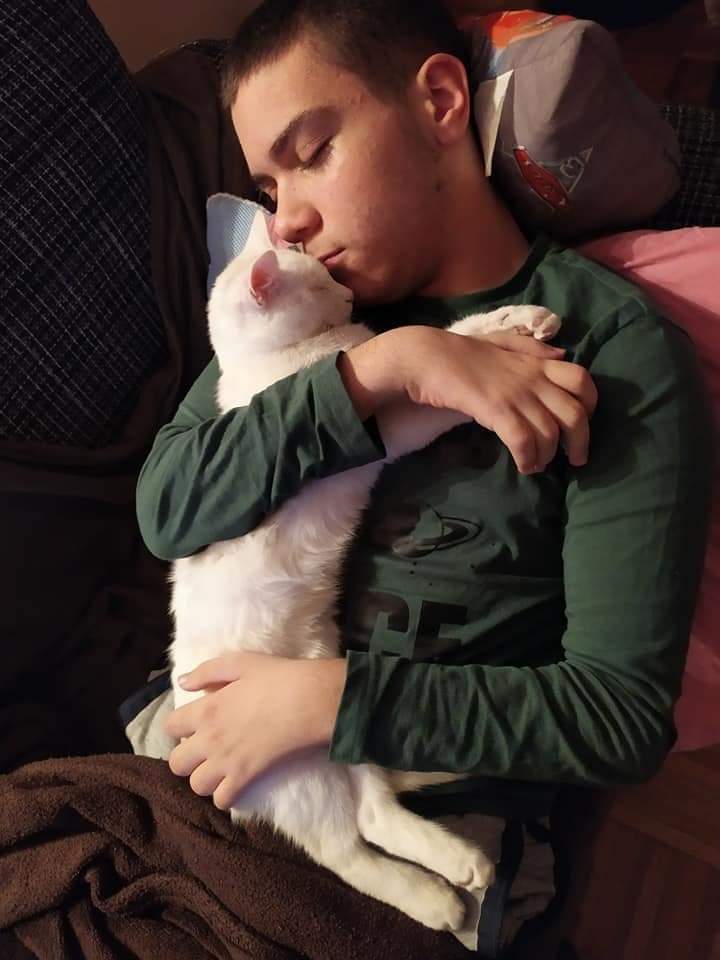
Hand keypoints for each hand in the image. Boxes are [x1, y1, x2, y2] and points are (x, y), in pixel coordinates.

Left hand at [165, 652, 346, 809]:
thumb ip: (206, 671)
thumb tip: (182, 683)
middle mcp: (209, 740)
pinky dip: (225, 796)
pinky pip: (222, 800)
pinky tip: (234, 783)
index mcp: (205, 710)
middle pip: (176, 763)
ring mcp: (226, 762)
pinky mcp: (246, 777)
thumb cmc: (277, 677)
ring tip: (218, 769)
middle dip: (186, 758)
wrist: (309, 700)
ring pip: (196, 785)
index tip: (194, 724)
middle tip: (203, 750)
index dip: (179, 725)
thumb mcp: (239, 662)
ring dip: (204, 778)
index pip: (170, 726)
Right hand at [360, 325, 595, 474]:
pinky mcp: (497, 410)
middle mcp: (533, 379)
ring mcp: (516, 395)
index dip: (591, 404)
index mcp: (537, 363)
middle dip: (580, 442)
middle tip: (575, 460)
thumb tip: (561, 353)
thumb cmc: (461, 352)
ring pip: (551, 433)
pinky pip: (524, 440)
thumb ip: (532, 349)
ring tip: (538, 464)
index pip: (582, 380)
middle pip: (576, 413)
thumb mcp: (501, 342)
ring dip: (548, 455)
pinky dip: (528, 458)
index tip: (583, 422)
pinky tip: (523, 466)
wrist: (428, 357)